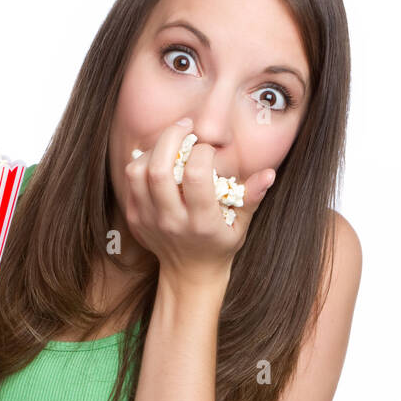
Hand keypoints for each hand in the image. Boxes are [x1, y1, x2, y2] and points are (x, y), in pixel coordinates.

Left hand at [124, 118, 275, 286]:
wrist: (189, 274)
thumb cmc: (219, 244)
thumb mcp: (241, 226)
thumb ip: (252, 198)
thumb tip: (268, 174)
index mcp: (201, 223)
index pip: (195, 176)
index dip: (202, 151)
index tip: (209, 149)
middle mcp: (171, 222)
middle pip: (160, 169)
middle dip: (173, 137)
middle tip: (186, 127)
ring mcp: (149, 221)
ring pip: (139, 172)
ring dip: (155, 149)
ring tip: (172, 141)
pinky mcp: (135, 218)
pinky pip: (131, 181)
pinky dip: (143, 162)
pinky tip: (160, 157)